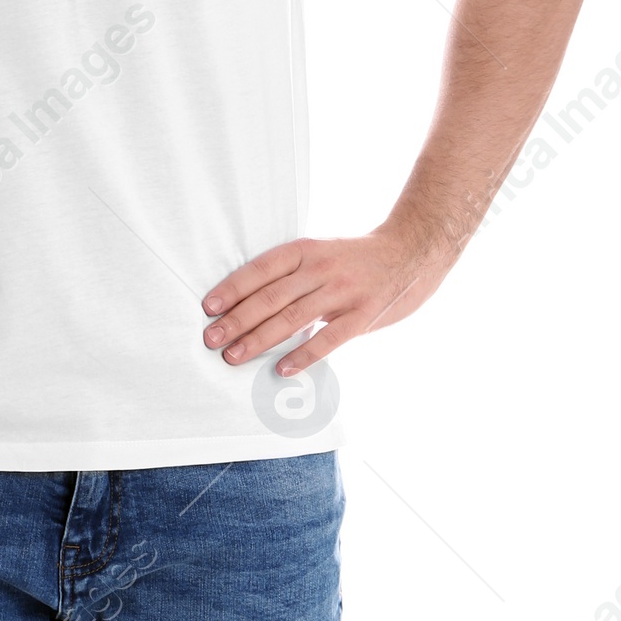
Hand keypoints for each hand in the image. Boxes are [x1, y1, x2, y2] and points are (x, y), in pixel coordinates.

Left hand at [201, 223, 456, 375]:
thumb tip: (246, 305)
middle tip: (211, 339)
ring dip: (259, 340)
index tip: (208, 307)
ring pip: (293, 319)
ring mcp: (343, 292)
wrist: (412, 250)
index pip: (261, 269)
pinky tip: (281, 370)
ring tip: (234, 356)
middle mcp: (321, 269)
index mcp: (306, 251)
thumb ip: (291, 276)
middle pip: (271, 297)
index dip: (233, 288)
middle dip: (237, 320)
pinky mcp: (363, 315)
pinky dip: (303, 355)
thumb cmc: (355, 259)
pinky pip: (328, 340)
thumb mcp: (321, 254)